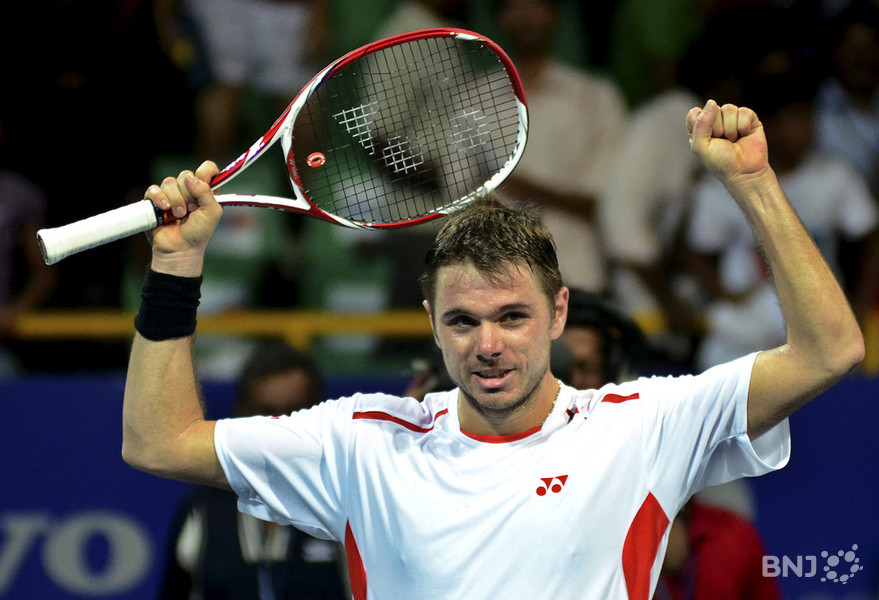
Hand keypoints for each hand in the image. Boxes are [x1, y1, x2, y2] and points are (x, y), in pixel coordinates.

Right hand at [144, 161, 222, 275]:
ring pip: (169, 182)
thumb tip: (190, 177)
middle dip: (189, 194)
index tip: (203, 179)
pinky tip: (164, 210)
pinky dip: (159, 198)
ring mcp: (170, 195)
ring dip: (176, 200)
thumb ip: (206, 192)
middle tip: (191, 211)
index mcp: (204, 191)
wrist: (179, 249)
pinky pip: (154, 189)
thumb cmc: (198, 233)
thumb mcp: (212, 213)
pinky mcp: (155, 201)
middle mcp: (188, 190)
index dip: (205, 171)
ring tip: (178, 216)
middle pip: (185, 175)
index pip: (207, 169)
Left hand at [686, 100, 770, 187]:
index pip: (695, 113)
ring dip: (731, 129)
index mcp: (699, 128)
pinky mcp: (749, 118)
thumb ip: (700, 124)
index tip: (707, 139)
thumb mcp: (701, 147)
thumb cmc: (720, 162)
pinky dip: (743, 126)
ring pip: (729, 108)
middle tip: (723, 142)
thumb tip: (712, 102)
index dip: (701, 124)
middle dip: (717, 128)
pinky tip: (744, 135)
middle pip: (712, 109)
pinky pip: (744, 112)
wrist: (744, 172)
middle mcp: (715, 121)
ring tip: (733, 140)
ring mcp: (732, 119)